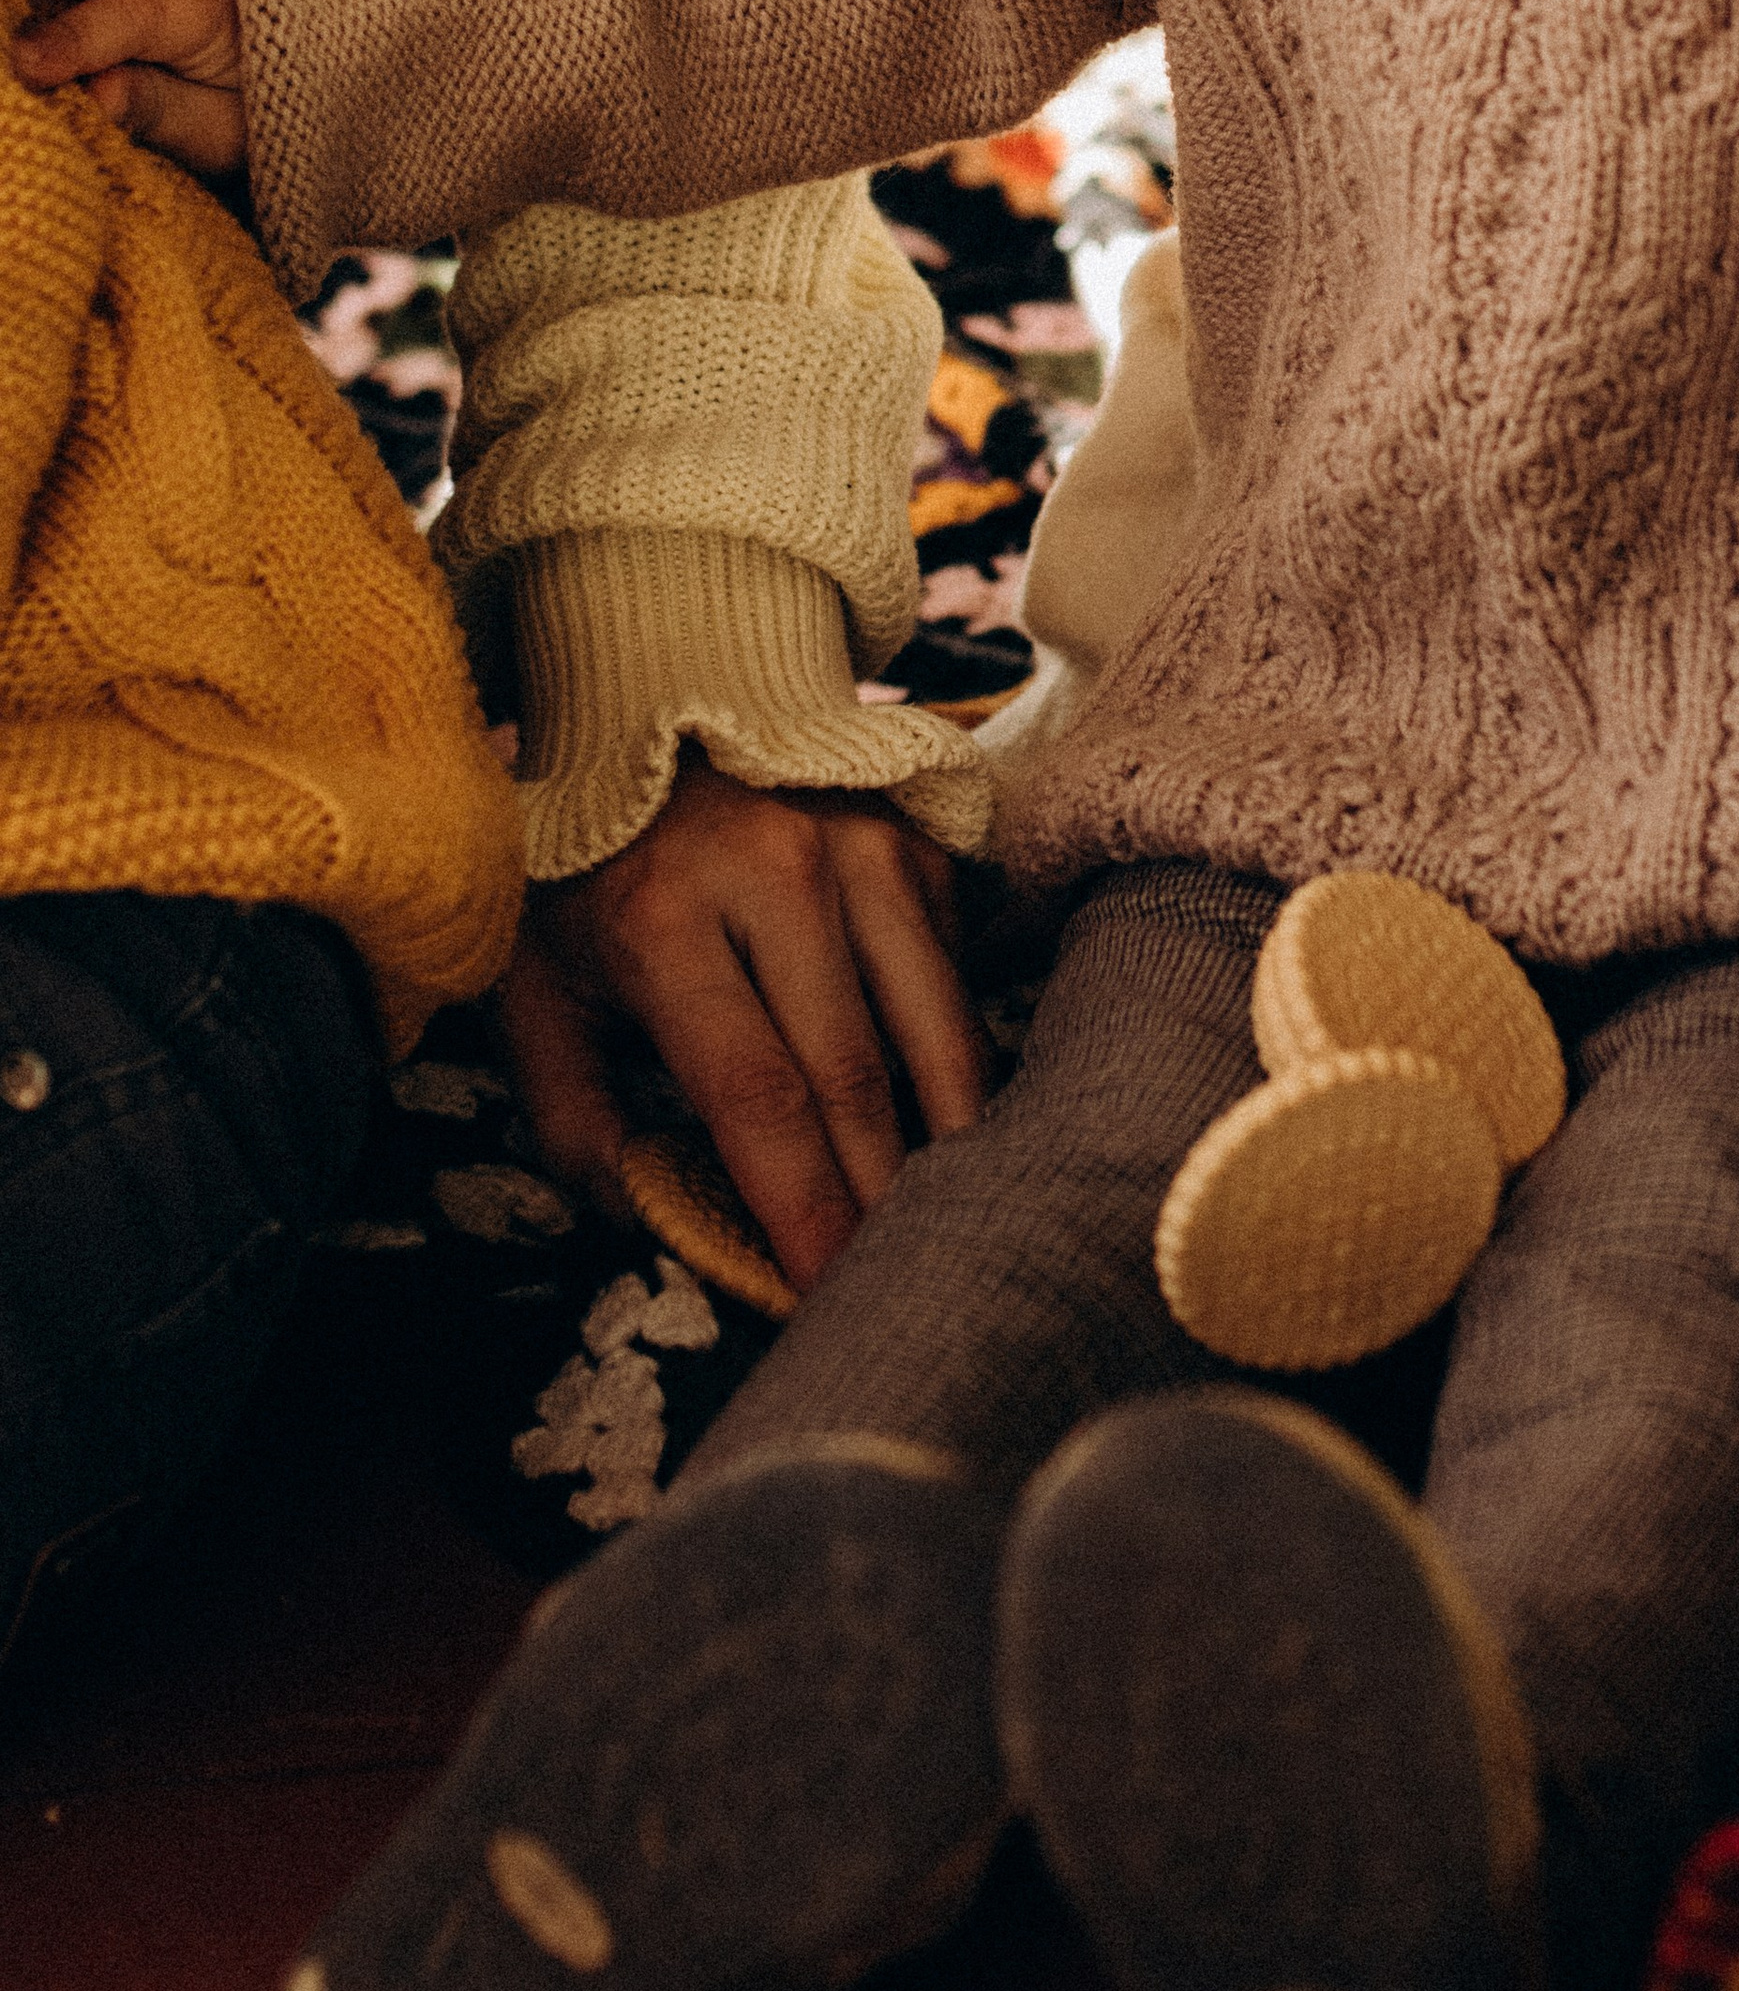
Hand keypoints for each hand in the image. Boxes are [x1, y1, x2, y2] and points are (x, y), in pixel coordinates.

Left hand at [496, 749, 988, 1293]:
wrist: (658, 700)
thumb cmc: (587, 873)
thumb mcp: (535, 987)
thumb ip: (574, 1120)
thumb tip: (659, 1218)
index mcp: (662, 920)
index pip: (753, 1092)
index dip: (798, 1203)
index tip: (823, 1290)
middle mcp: (775, 874)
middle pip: (853, 1072)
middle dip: (879, 1197)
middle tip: (898, 1285)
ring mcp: (860, 849)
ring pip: (932, 1024)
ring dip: (945, 1137)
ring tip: (950, 1219)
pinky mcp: (913, 842)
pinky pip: (949, 973)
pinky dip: (951, 1053)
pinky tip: (943, 1117)